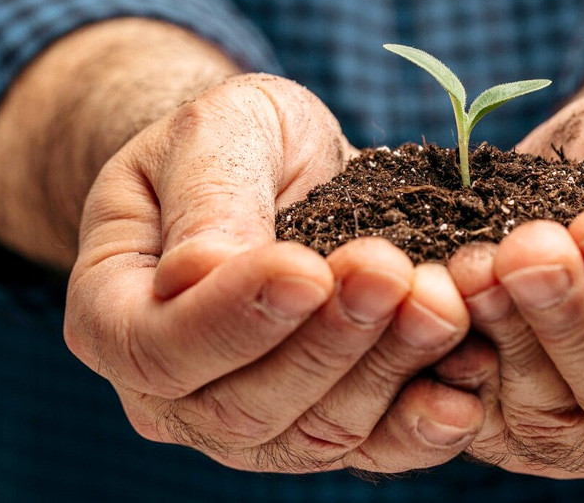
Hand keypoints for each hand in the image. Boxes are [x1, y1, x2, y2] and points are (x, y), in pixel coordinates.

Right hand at [64, 74, 484, 472]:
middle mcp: (177, 392)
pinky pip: (372, 450)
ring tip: (442, 304)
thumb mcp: (214, 134)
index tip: (308, 267)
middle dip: (330, 342)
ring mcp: (253, 421)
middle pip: (245, 406)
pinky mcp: (325, 426)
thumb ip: (207, 199)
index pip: (162, 346)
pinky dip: (422, 427)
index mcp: (118, 315)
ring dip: (387, 372)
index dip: (236, 318)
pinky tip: (464, 389)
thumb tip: (200, 273)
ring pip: (317, 434)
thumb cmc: (236, 143)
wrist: (284, 171)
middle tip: (391, 274)